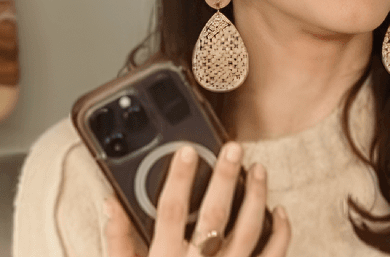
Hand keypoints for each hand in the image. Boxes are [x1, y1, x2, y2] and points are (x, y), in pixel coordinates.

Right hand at [104, 142, 290, 256]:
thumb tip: (110, 204)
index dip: (178, 178)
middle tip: (234, 148)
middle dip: (225, 178)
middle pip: (213, 216)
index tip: (188, 151)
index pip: (169, 211)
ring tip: (259, 169)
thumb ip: (117, 242)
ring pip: (247, 232)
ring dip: (255, 197)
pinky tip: (279, 211)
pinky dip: (280, 233)